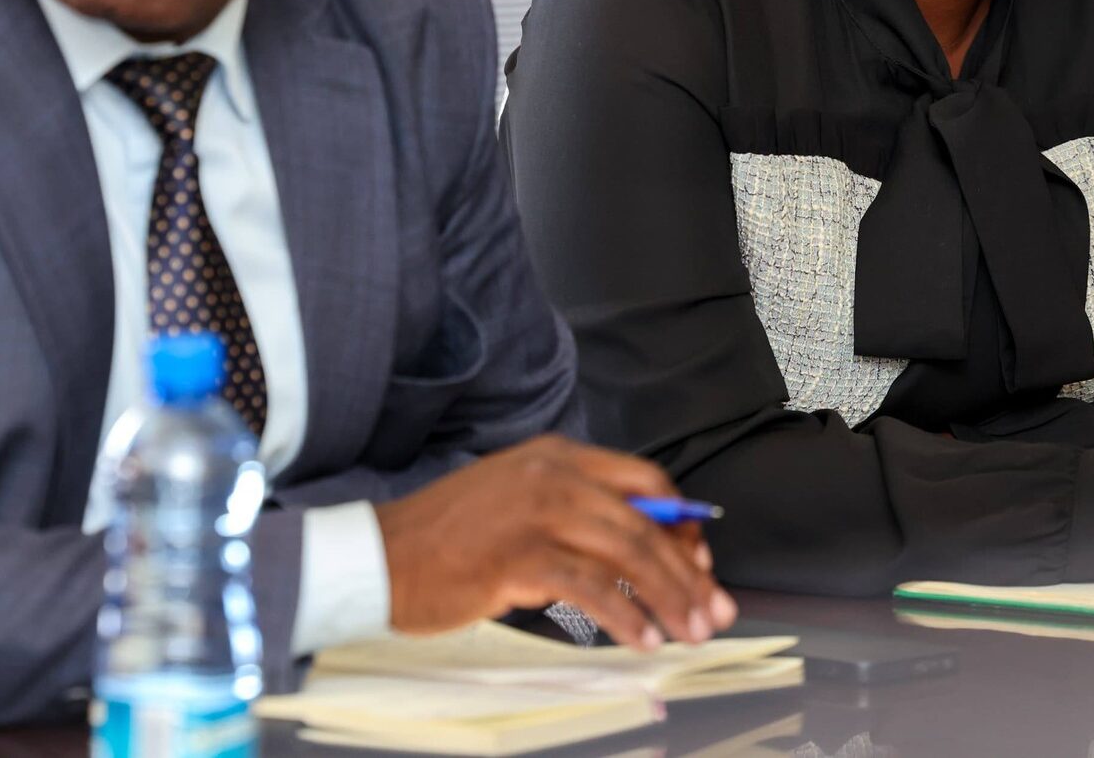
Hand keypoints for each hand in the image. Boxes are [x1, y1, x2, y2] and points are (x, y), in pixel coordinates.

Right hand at [374, 434, 737, 648]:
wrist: (380, 555)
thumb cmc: (448, 539)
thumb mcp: (519, 505)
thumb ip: (575, 517)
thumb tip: (642, 558)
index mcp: (557, 456)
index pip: (645, 480)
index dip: (681, 523)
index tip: (701, 564)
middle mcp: (552, 474)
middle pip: (645, 521)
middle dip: (687, 571)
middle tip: (713, 609)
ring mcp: (535, 512)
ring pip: (627, 552)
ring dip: (668, 597)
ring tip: (688, 631)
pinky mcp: (518, 556)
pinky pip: (591, 587)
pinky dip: (626, 616)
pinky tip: (642, 639)